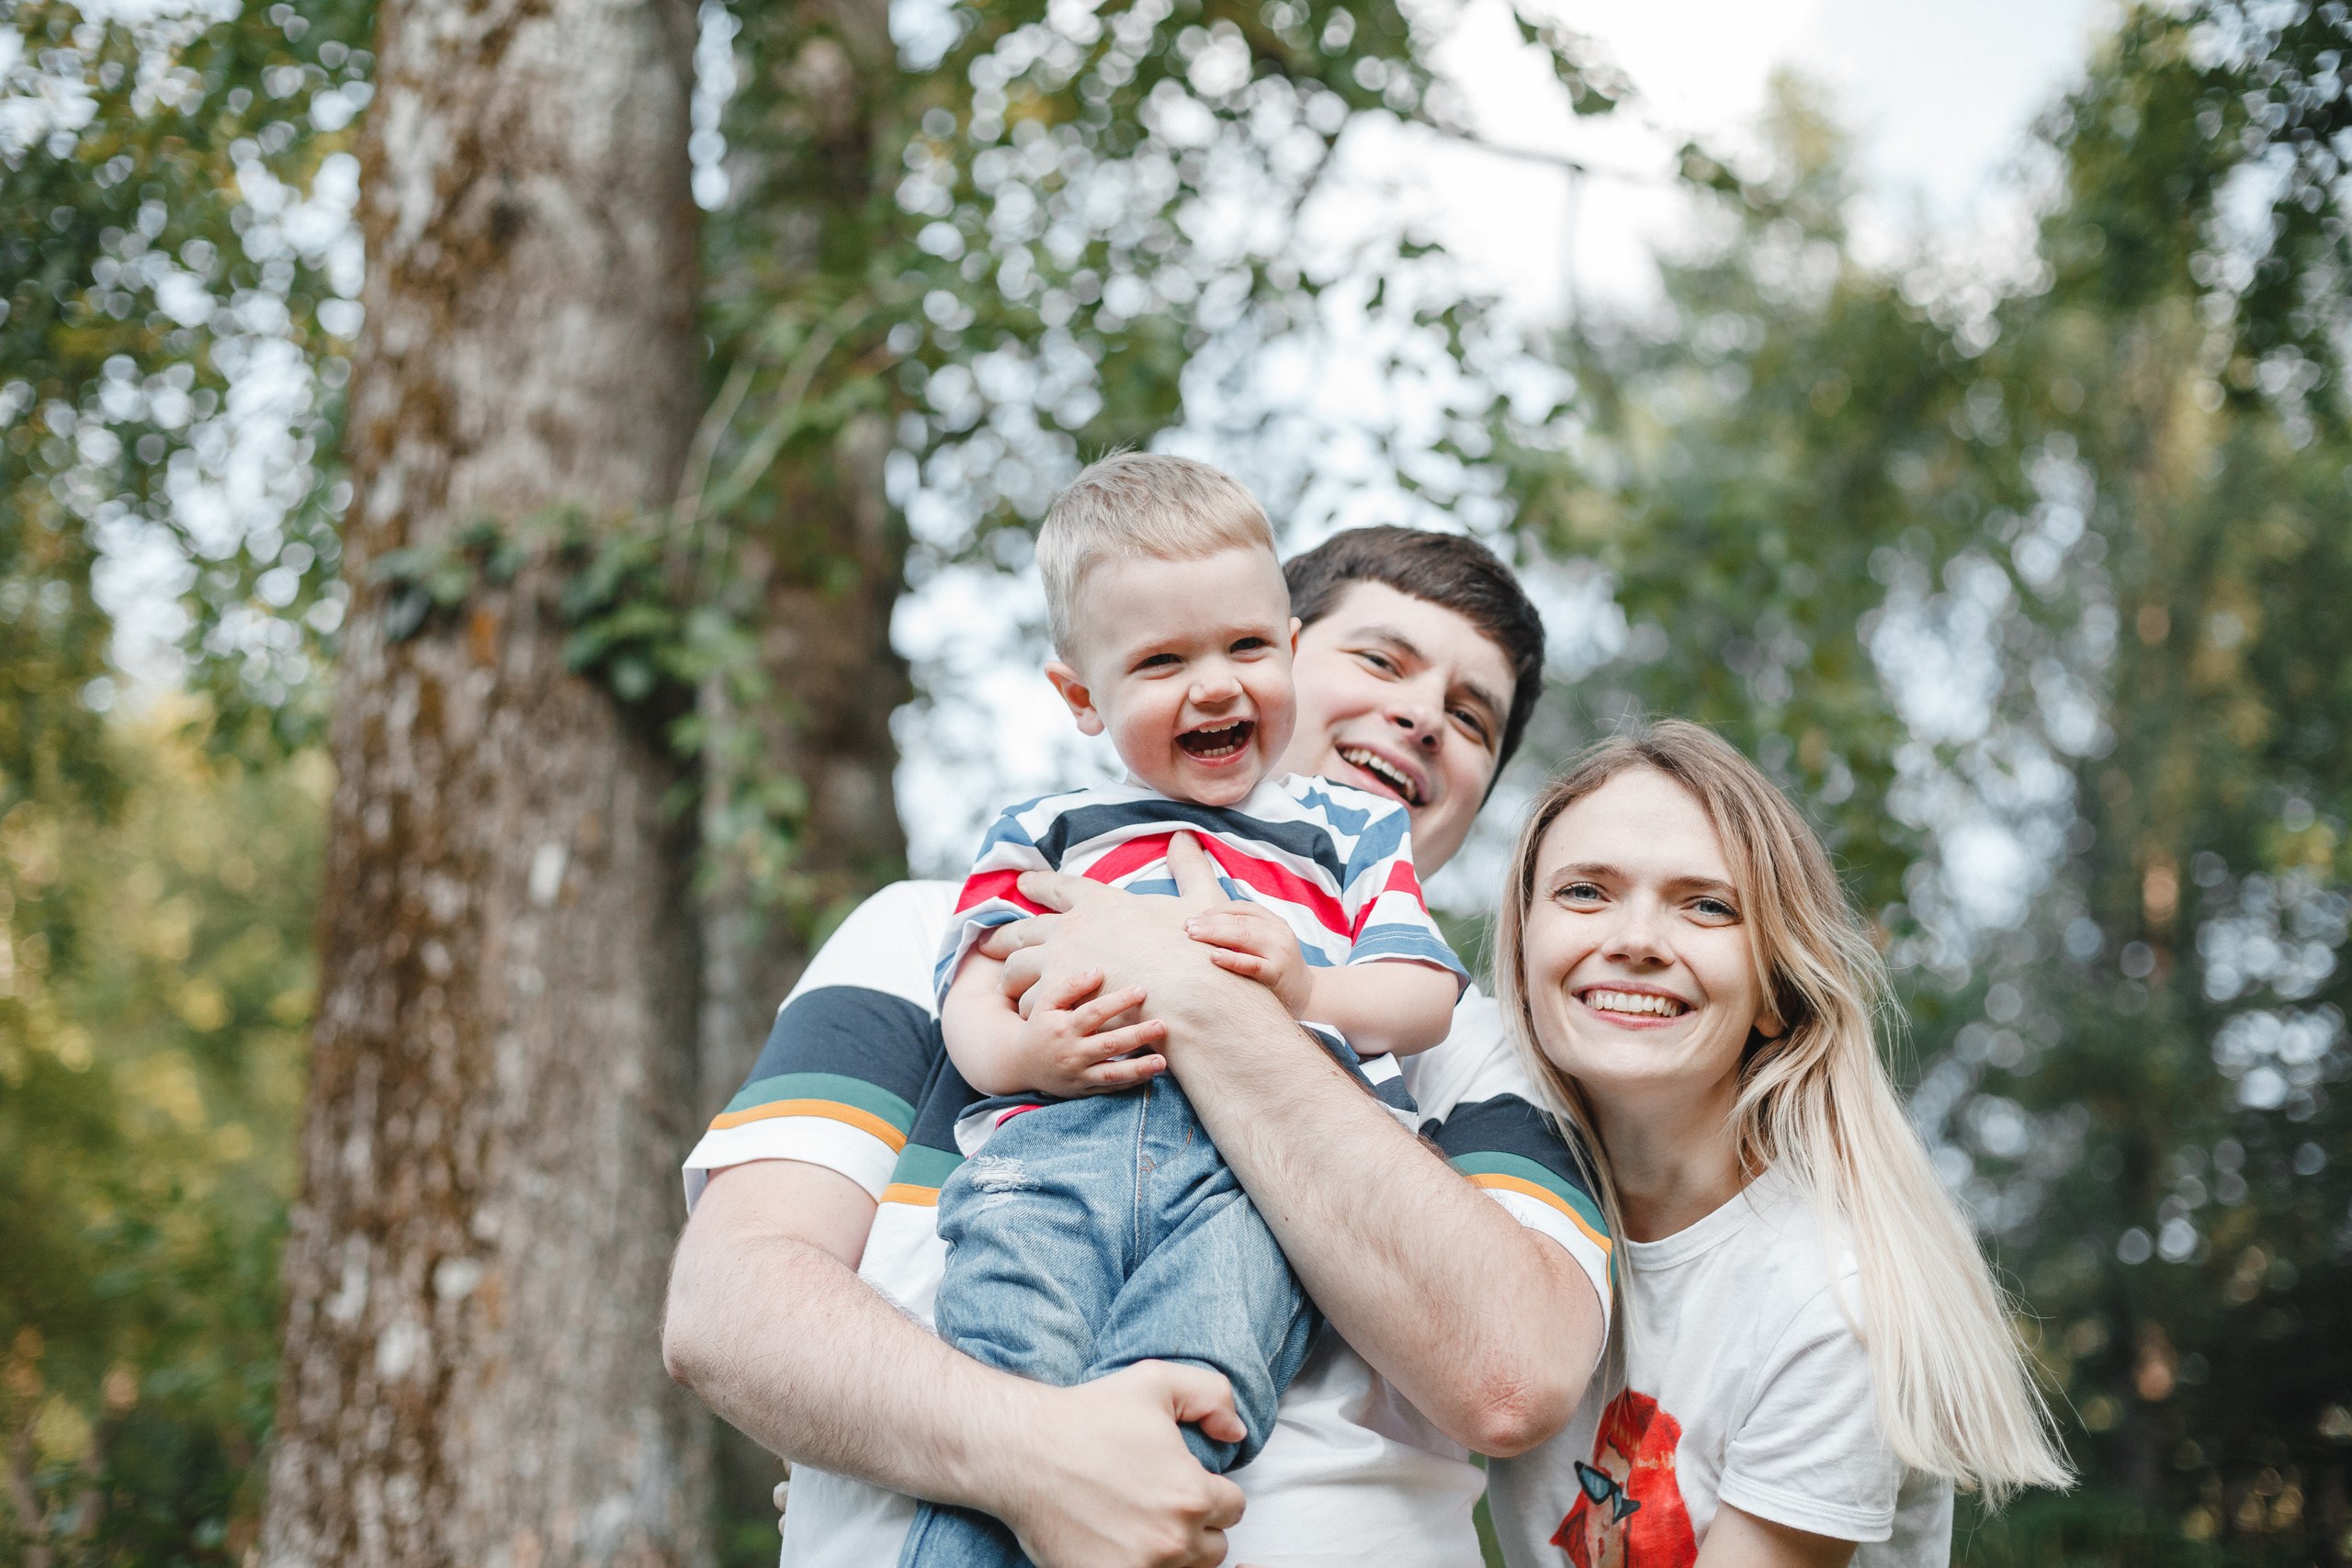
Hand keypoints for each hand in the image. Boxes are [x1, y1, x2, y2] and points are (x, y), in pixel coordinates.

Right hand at [978, 1362, 1248, 1567]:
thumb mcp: (1156, 1382)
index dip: (1212, 1491)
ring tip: (1144, 1525)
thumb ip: (1212, 1396)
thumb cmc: (1087, 1415)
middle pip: (1214, 1548)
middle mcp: (1173, 1539)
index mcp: (1192, 1494)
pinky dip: (1142, 1567)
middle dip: (1197, 1526)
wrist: (1021, 1452)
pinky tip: (1124, 1545)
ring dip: (1173, 1553)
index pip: (1234, 1508)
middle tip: (1162, 1504)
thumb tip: (1237, 1433)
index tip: (1183, 1482)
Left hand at [982, 833, 1230, 1019]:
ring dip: (1013, 981)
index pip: (1059, 887)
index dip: (1038, 884)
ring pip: (1016, 971)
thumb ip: (1189, 868)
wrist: (1192, 996)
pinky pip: (1030, 1005)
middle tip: (989, 943)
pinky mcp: (1057, 998)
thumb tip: (1186, 838)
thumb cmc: (1198, 952)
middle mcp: (1072, 928)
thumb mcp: (1200, 901)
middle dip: (1003, 937)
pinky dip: (1031, 1012)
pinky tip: (1033, 1019)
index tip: (1023, 883)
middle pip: (1023, 930)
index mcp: (1101, 901)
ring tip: (1008, 989)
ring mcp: (1059, 963)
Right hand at [1007, 967, 1168, 1095]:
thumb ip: (1070, 986)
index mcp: (1063, 1029)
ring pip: (1112, 1073)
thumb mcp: (1046, 1003)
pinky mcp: (1084, 1090)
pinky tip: (1151, 1073)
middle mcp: (1072, 1053)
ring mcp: (1079, 1074)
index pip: (1094, 1013)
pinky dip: (1131, 1082)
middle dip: (1136, 1035)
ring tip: (1162, 1061)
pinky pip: (1111, 1087)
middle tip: (1161, 1025)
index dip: (1118, 1001)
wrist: (1021, 1064)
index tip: (1141, 990)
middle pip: (1109, 1044)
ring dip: (1139, 1068)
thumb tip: (1099, 971)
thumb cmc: (1040, 1026)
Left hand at [1181, 900, 1312, 1017]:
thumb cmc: (1277, 968)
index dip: (1215, 910)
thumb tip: (1203, 927)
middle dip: (1210, 921)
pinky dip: (1232, 958)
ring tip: (1194, 936)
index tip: (1193, 918)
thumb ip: (1244, 933)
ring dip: (1215, 934)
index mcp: (1275, 921)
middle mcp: (1279, 932)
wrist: (1308, 994)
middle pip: (1240, 920)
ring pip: (1244, 936)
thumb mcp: (1266, 944)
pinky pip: (1252, 963)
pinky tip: (1213, 957)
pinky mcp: (1278, 972)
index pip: (1241, 908)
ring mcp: (1280, 951)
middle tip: (1187, 927)